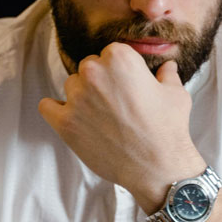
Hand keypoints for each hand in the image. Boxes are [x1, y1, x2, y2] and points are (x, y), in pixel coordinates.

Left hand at [38, 44, 205, 209]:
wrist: (157, 167)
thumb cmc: (168, 129)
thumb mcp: (175, 95)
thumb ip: (167, 75)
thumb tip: (168, 66)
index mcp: (119, 58)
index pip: (109, 54)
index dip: (118, 71)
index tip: (126, 86)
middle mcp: (94, 73)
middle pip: (88, 68)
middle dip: (100, 82)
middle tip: (114, 104)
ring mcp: (77, 98)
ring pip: (71, 86)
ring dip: (82, 97)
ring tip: (100, 117)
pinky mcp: (65, 123)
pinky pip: (47, 107)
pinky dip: (56, 111)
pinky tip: (72, 119)